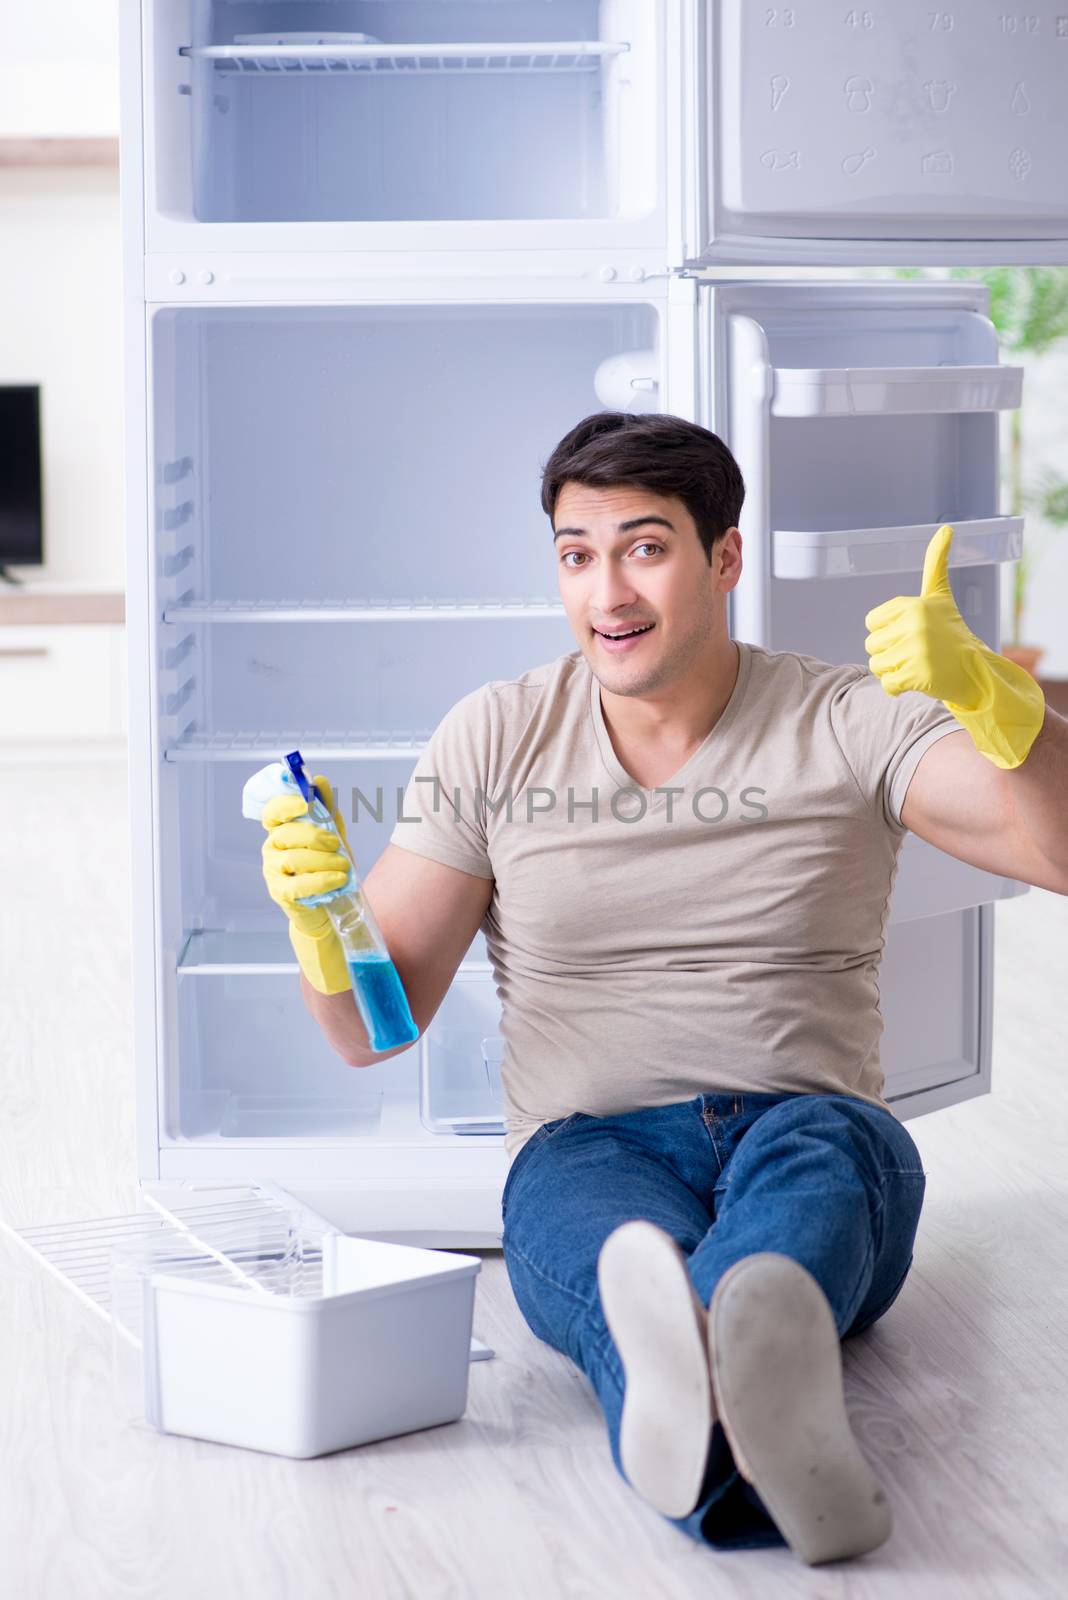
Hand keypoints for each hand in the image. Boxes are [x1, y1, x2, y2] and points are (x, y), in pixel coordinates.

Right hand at [261, 773, 353, 992]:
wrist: (331, 905)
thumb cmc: (328, 867)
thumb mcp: (332, 835)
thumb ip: (326, 809)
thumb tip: (320, 780)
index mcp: (281, 831)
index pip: (273, 811)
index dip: (286, 803)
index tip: (306, 802)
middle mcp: (272, 850)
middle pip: (286, 834)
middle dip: (315, 836)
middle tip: (337, 844)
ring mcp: (273, 872)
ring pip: (295, 859)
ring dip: (324, 861)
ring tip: (344, 866)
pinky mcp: (281, 894)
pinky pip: (299, 885)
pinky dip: (322, 881)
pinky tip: (338, 880)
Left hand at [864, 524, 1044, 768]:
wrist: (976, 671)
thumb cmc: (951, 633)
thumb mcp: (940, 596)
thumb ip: (936, 564)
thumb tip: (946, 528)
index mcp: (913, 605)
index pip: (871, 622)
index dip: (887, 631)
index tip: (911, 632)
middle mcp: (914, 625)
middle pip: (871, 645)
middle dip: (890, 653)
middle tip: (917, 652)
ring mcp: (916, 651)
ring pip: (876, 666)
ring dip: (893, 671)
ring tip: (917, 664)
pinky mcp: (917, 676)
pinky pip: (886, 684)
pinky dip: (898, 687)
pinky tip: (917, 680)